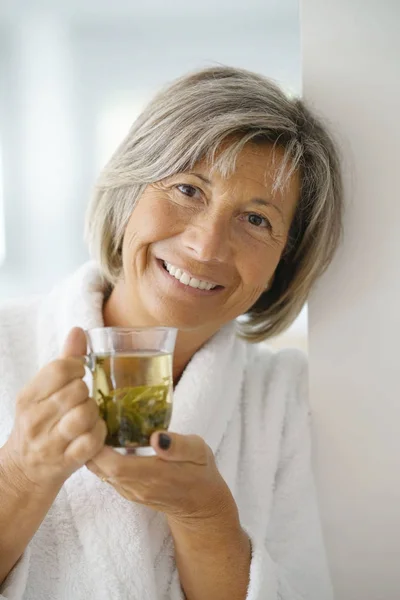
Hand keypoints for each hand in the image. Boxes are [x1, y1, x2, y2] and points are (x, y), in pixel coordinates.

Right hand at [4, 327, 106, 490]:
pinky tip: (94, 431)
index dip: (78, 367)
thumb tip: (78, 331)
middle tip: (83, 398)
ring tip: (89, 414)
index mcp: (28, 397)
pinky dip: (99, 433)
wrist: (24, 471)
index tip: (79, 374)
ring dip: (94, 412)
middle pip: (77, 390)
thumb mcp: (43, 392)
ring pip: (86, 414)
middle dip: (87, 392)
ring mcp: (50, 443)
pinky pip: (93, 440)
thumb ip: (64, 361)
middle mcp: (35, 419)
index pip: (60, 368)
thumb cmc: (39, 423)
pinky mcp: (66, 462)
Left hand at [86, 432, 237, 526]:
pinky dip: (100, 457)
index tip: (98, 420)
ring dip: (92, 450)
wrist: (201, 505)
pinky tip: (106, 439)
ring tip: (97, 424)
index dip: (99, 444)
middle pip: (98, 467)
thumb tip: (155, 436)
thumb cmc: (200, 471)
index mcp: (152, 476)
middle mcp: (135, 488)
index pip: (113, 464)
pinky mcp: (127, 492)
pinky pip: (106, 474)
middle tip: (92, 416)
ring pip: (98, 471)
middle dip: (89, 443)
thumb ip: (178, 445)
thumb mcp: (198, 452)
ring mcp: (129, 492)